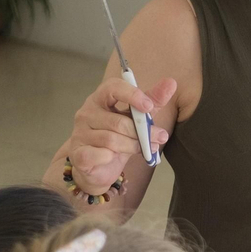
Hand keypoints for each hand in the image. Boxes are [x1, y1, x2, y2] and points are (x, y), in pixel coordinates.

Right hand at [67, 76, 175, 192]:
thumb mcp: (138, 118)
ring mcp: (80, 134)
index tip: (149, 107)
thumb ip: (153, 101)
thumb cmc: (118, 138)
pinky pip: (101, 154)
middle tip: (160, 137)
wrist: (97, 167)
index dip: (132, 95)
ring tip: (145, 149)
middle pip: (118, 121)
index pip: (112, 87)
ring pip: (112, 139)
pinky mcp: (79, 154)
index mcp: (100, 99)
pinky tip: (116, 158)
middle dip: (143, 132)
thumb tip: (171, 83)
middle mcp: (86, 113)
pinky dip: (113, 157)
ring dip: (133, 146)